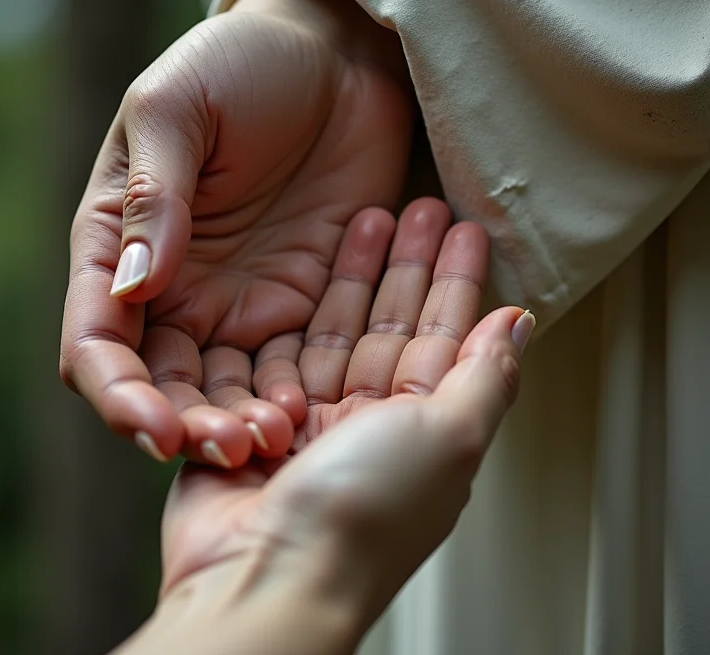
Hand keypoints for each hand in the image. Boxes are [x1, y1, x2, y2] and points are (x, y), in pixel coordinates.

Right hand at [60, 0, 412, 463]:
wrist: (331, 58)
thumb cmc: (240, 65)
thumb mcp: (178, 109)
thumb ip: (155, 196)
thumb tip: (133, 286)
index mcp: (118, 240)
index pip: (99, 338)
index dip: (118, 392)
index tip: (152, 427)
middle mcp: (172, 285)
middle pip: (161, 383)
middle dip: (184, 426)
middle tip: (229, 450)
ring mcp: (236, 299)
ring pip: (222, 389)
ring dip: (238, 424)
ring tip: (274, 440)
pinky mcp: (297, 300)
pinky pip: (286, 365)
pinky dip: (289, 397)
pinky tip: (310, 414)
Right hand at [153, 199, 533, 653]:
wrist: (263, 575)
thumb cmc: (364, 516)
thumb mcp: (449, 438)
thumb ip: (485, 378)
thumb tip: (520, 326)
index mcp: (424, 432)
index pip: (448, 339)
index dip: (458, 282)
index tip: (465, 230)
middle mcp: (373, 426)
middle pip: (393, 324)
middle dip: (408, 265)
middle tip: (418, 206)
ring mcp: (316, 421)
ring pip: (338, 330)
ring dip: (353, 276)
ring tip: (366, 217)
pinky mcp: (262, 419)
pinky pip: (281, 354)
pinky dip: (293, 315)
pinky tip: (304, 274)